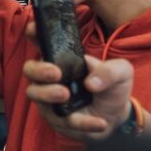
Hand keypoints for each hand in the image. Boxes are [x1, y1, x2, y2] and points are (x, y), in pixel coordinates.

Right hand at [21, 18, 132, 139]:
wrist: (116, 117)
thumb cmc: (111, 88)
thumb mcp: (121, 73)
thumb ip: (111, 70)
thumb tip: (90, 83)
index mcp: (63, 59)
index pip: (42, 42)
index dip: (34, 33)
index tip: (34, 28)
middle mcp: (49, 77)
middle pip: (29, 69)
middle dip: (38, 70)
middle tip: (56, 73)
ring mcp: (48, 98)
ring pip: (34, 94)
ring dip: (48, 94)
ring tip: (67, 95)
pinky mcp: (55, 118)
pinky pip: (61, 120)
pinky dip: (82, 122)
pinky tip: (100, 123)